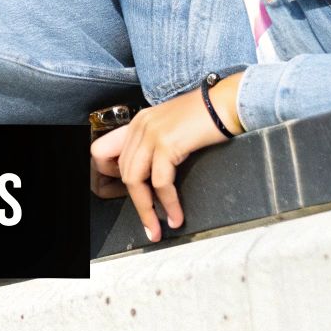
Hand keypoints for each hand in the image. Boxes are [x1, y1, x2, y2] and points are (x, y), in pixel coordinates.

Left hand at [90, 74, 242, 242]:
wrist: (227, 103)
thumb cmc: (206, 118)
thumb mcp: (171, 128)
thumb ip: (156, 146)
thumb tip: (151, 179)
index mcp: (137, 124)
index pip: (102, 153)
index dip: (109, 177)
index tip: (130, 195)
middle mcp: (139, 127)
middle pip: (123, 173)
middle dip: (137, 203)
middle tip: (149, 225)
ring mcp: (151, 134)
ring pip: (135, 181)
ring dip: (147, 210)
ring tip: (158, 227)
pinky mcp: (167, 143)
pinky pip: (161, 182)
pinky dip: (168, 203)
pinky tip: (176, 215)